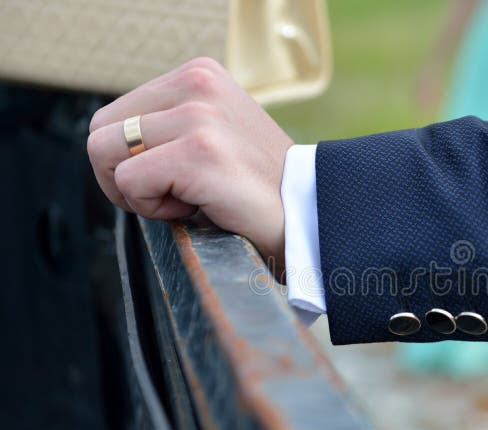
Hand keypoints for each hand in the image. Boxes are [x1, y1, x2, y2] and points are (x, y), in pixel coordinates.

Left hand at [87, 57, 292, 276]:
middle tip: (174, 194)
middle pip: (100, 131)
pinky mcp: (199, 152)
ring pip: (106, 155)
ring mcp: (199, 116)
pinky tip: (199, 207)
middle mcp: (197, 83)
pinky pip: (130, 183)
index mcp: (199, 73)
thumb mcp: (210, 133)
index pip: (113, 115)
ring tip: (189, 197)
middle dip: (125, 174)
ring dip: (140, 192)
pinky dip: (155, 209)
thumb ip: (165, 123)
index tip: (176, 177)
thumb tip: (105, 142)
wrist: (305, 215)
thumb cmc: (253, 186)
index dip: (131, 159)